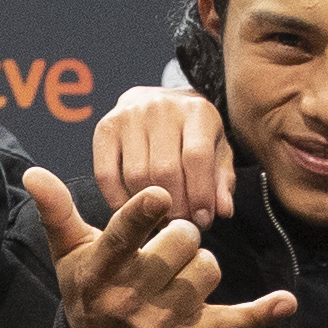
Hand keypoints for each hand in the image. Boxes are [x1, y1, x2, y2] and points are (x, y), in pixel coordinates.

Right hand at [23, 168, 292, 327]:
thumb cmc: (89, 292)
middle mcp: (132, 298)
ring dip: (200, 265)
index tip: (158, 194)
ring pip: (209, 268)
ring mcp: (165, 322)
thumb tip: (33, 173)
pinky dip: (261, 313)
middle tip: (162, 251)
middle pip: (182, 241)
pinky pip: (234, 321)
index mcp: (101, 272)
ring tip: (177, 277)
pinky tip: (285, 302)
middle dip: (178, 237)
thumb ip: (57, 212)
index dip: (141, 214)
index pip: (122, 238)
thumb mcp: (70, 254)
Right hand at [86, 81, 237, 224]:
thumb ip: (222, 181)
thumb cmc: (193, 135)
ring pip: (135, 176)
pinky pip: (106, 175)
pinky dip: (118, 201)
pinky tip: (134, 212)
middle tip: (179, 225)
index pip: (196, 157)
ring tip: (160, 219)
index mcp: (196, 110)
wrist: (159, 103)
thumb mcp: (217, 152)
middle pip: (164, 170)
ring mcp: (129, 116)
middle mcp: (160, 107)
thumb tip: (222, 211)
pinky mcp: (104, 128)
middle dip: (174, 207)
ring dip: (148, 208)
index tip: (202, 221)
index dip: (199, 194)